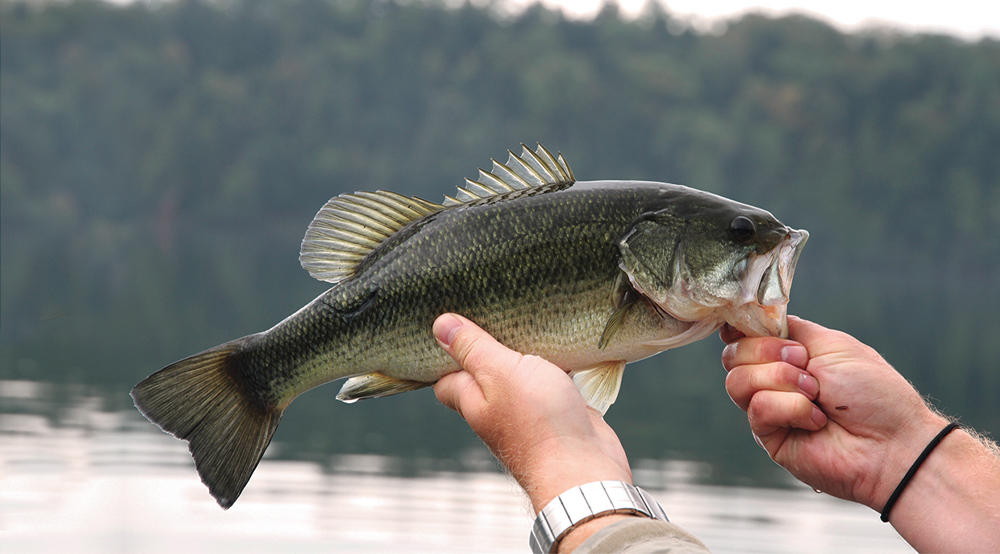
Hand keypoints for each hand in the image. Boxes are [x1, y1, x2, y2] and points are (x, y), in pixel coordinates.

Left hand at [432, 313, 636, 551]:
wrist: (585, 470)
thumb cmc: (538, 423)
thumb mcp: (500, 372)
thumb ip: (473, 348)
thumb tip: (440, 325)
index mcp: (473, 400)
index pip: (447, 377)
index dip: (447, 352)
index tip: (454, 323)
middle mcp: (497, 409)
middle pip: (486, 372)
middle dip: (493, 344)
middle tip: (498, 310)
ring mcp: (530, 413)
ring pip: (524, 376)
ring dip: (530, 353)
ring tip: (532, 317)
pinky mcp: (561, 412)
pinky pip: (555, 383)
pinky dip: (560, 365)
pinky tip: (566, 342)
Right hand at [722, 316, 999, 552]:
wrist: (891, 442)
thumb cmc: (873, 393)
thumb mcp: (833, 344)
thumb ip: (791, 329)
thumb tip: (755, 318)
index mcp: (788, 354)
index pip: (743, 337)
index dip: (738, 329)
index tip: (742, 327)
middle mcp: (774, 381)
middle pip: (733, 355)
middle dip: (768, 352)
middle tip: (805, 363)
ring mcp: (770, 409)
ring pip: (737, 381)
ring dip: (781, 380)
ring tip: (815, 394)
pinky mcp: (769, 437)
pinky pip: (758, 409)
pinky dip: (791, 408)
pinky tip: (816, 420)